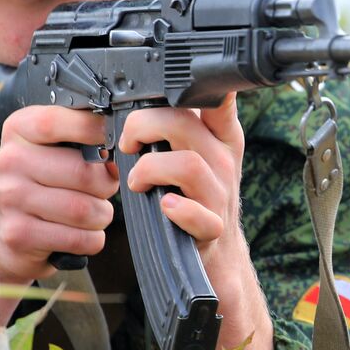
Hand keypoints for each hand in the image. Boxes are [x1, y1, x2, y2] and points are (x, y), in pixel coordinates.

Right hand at [0, 105, 117, 300]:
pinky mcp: (17, 235)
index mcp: (18, 130)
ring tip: (92, 214)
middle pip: (82, 172)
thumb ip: (81, 138)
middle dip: (106, 186)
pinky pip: (78, 238)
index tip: (115, 141)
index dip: (94, 130)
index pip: (56, 122)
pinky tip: (81, 234)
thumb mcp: (52, 149)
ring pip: (84, 209)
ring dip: (101, 216)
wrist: (11, 235)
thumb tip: (121, 146)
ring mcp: (9, 199)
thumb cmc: (43, 184)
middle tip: (104, 190)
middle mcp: (9, 161)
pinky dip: (91, 240)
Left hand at [119, 93, 273, 349]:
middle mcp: (223, 163)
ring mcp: (221, 198)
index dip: (193, 84)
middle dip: (143, 126)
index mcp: (219, 140)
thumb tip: (140, 92)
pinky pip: (198, 215)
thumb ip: (180, 126)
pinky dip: (177, 210)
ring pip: (186, 164)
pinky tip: (162, 208)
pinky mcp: (213, 231)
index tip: (161, 87)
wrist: (218, 265)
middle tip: (126, 143)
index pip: (216, 98)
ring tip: (135, 181)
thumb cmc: (196, 206)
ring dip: (149, 168)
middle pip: (183, 123)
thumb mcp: (196, 159)